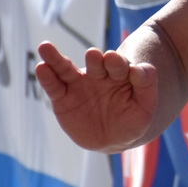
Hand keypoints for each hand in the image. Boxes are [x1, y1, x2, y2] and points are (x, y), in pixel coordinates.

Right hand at [34, 41, 159, 153]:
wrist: (113, 139)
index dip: (118, 62)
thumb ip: (146, 85)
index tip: (114, 59)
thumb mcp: (145, 106)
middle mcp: (98, 75)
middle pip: (95, 63)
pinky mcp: (63, 99)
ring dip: (56, 58)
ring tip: (45, 47)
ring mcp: (79, 85)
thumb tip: (139, 69)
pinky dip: (47, 77)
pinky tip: (41, 68)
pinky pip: (54, 86)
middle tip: (94, 54)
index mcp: (120, 74)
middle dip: (95, 59)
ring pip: (66, 69)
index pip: (119, 64)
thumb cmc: (133, 119)